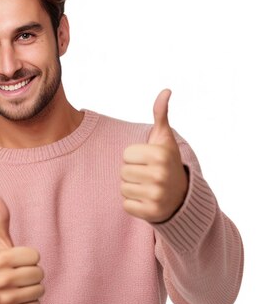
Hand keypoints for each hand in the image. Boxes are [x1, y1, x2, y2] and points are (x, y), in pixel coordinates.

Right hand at [0, 194, 43, 303]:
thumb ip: (0, 219)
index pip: (35, 256)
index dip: (28, 258)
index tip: (16, 262)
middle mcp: (0, 279)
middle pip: (39, 274)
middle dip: (32, 275)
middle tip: (17, 276)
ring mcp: (4, 298)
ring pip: (39, 291)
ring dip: (32, 290)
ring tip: (18, 288)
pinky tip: (17, 301)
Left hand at [121, 89, 187, 222]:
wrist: (182, 196)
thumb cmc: (167, 162)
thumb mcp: (164, 139)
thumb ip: (161, 115)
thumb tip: (165, 90)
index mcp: (161, 155)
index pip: (126, 155)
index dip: (134, 158)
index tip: (149, 161)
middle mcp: (161, 175)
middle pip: (122, 172)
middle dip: (132, 173)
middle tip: (148, 175)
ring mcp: (157, 195)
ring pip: (123, 188)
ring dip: (131, 188)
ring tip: (147, 187)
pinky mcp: (151, 212)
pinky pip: (126, 205)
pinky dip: (133, 204)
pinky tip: (147, 200)